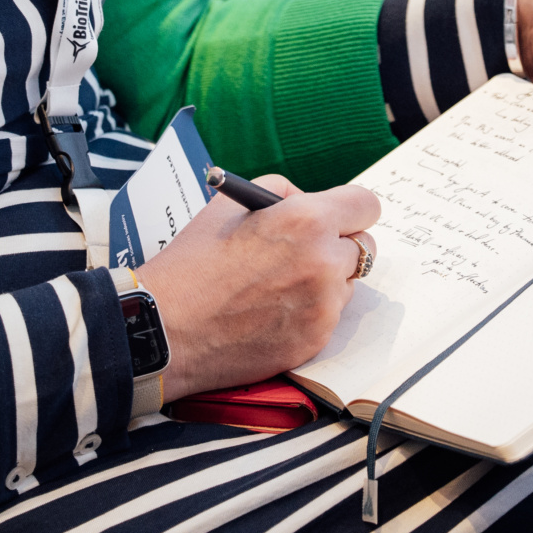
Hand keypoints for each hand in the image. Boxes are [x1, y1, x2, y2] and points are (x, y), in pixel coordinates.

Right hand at [137, 177, 378, 402]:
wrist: (165, 328)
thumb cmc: (192, 264)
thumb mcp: (230, 204)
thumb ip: (281, 192)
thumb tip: (309, 200)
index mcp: (305, 220)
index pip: (366, 205)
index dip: (351, 208)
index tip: (340, 215)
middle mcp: (323, 262)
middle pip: (364, 247)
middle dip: (340, 245)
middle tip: (307, 250)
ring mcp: (323, 306)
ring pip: (347, 284)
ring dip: (326, 280)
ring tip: (279, 284)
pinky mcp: (316, 340)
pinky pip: (329, 316)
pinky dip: (310, 311)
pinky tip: (272, 310)